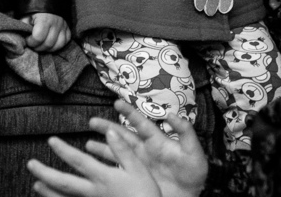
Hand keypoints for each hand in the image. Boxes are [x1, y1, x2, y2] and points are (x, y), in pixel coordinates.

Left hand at [24, 12, 71, 51]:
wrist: (46, 0)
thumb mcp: (26, 16)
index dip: (31, 42)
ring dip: (48, 48)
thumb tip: (23, 37)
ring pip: (58, 45)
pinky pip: (65, 41)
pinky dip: (57, 45)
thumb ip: (24, 27)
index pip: (38, 38)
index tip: (27, 39)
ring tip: (41, 45)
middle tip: (33, 43)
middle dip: (38, 47)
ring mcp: (63, 26)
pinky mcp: (67, 28)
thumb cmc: (34, 10)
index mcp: (44, 19)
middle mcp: (56, 23)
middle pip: (48, 44)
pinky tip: (50, 43)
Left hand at [28, 128, 162, 196]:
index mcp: (103, 177)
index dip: (63, 150)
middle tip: (30, 164)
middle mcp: (93, 192)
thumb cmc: (146, 194)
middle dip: (45, 172)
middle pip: (63, 182)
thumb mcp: (140, 169)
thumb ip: (123, 150)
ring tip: (36, 184)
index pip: (78, 161)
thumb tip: (109, 131)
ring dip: (48, 191)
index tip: (51, 140)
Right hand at [83, 100, 208, 196]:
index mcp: (157, 141)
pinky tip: (94, 165)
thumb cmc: (193, 174)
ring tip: (87, 144)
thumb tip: (171, 114)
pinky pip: (117, 169)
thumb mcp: (193, 151)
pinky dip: (106, 166)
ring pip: (116, 152)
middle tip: (92, 122)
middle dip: (107, 128)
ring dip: (102, 147)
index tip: (117, 103)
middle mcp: (144, 150)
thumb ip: (185, 132)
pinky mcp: (135, 178)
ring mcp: (138, 164)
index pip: (140, 123)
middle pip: (122, 136)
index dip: (129, 112)